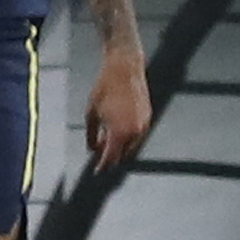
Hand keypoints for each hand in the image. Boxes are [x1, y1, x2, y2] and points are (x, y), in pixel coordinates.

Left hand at [85, 52, 152, 171]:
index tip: (96, 172)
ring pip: (131, 145)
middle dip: (111, 156)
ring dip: (120, 146)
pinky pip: (138, 134)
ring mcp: (144, 125)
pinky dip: (127, 136)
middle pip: (122, 155)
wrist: (124, 68)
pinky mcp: (148, 117)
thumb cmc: (105, 88)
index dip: (102, 166)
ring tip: (107, 138)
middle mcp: (135, 132)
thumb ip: (92, 135)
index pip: (110, 158)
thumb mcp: (91, 113)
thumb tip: (92, 149)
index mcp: (119, 132)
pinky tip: (117, 128)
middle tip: (99, 150)